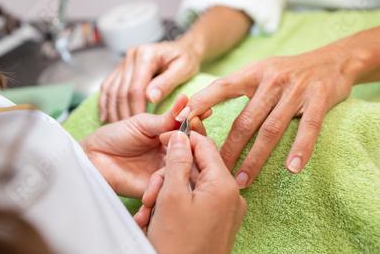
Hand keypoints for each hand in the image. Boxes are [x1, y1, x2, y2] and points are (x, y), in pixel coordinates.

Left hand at [81, 95, 206, 197]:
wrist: (94, 158)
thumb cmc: (114, 137)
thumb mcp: (142, 123)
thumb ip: (166, 118)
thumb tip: (186, 101)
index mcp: (168, 137)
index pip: (191, 131)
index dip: (198, 122)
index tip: (205, 112)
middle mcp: (171, 154)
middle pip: (194, 149)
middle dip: (197, 138)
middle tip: (192, 128)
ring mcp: (166, 171)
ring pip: (188, 166)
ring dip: (188, 155)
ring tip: (180, 144)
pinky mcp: (158, 187)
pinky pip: (173, 182)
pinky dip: (175, 171)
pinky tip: (171, 162)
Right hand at [99, 40, 201, 121]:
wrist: (182, 48)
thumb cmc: (186, 59)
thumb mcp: (184, 69)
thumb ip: (167, 83)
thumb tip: (151, 98)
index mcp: (146, 54)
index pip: (136, 88)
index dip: (136, 109)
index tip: (140, 126)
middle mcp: (131, 56)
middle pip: (121, 91)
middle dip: (124, 113)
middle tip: (128, 132)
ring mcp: (124, 61)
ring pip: (111, 90)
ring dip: (113, 110)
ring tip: (117, 127)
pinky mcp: (120, 68)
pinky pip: (108, 86)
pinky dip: (106, 103)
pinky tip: (107, 117)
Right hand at [136, 131, 245, 253]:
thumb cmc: (177, 244)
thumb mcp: (171, 196)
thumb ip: (177, 162)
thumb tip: (180, 137)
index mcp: (224, 185)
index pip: (205, 146)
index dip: (181, 139)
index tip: (160, 139)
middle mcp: (231, 197)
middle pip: (196, 169)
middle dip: (168, 177)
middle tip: (149, 195)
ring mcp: (226, 212)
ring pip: (192, 187)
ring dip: (167, 194)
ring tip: (148, 213)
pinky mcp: (218, 225)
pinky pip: (195, 204)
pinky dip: (175, 207)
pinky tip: (156, 220)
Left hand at [178, 49, 355, 186]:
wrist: (334, 59)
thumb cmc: (288, 71)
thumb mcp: (260, 70)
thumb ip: (236, 86)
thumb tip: (201, 107)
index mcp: (252, 73)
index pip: (222, 88)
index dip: (201, 103)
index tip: (181, 122)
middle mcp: (271, 80)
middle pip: (245, 119)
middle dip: (229, 148)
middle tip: (215, 172)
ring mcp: (296, 90)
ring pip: (271, 128)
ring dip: (256, 157)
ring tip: (244, 180)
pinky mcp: (319, 98)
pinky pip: (308, 127)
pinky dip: (300, 148)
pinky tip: (292, 168)